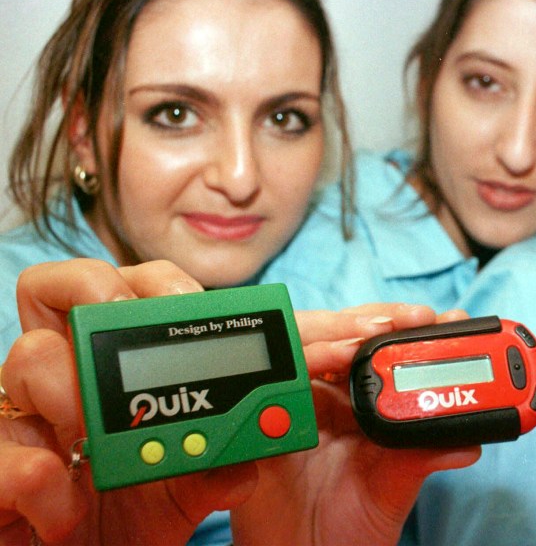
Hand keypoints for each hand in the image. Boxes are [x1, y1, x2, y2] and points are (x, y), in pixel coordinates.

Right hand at [2, 259, 255, 544]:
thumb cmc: (127, 522)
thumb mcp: (184, 495)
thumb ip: (215, 472)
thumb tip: (245, 463)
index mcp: (111, 372)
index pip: (122, 292)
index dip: (153, 283)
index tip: (188, 304)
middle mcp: (60, 381)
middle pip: (52, 289)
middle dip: (95, 290)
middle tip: (127, 323)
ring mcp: (20, 421)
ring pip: (24, 356)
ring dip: (69, 387)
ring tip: (94, 443)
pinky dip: (35, 479)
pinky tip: (67, 512)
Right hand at [231, 308, 480, 545]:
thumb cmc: (350, 527)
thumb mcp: (393, 489)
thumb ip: (422, 458)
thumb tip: (470, 442)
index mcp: (359, 403)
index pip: (378, 346)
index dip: (403, 326)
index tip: (436, 318)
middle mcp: (326, 397)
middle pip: (339, 336)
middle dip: (371, 319)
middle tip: (405, 319)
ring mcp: (292, 407)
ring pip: (302, 349)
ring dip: (332, 337)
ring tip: (360, 342)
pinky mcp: (259, 428)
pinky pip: (263, 392)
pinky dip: (287, 373)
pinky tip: (313, 371)